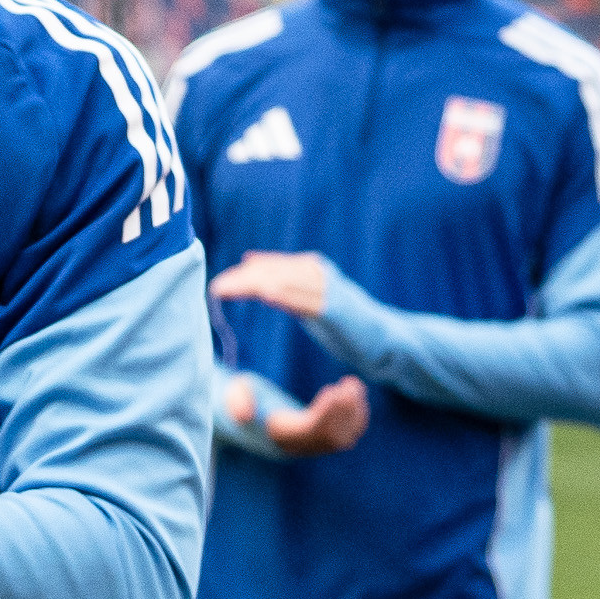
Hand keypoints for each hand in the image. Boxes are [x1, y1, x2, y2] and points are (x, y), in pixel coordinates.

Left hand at [210, 250, 332, 318]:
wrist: (384, 337)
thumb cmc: (344, 319)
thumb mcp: (311, 296)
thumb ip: (284, 281)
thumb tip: (249, 261)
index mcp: (311, 267)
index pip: (269, 265)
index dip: (242, 274)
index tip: (219, 284)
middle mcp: (319, 273)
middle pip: (273, 271)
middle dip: (241, 279)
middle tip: (215, 288)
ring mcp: (328, 290)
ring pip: (284, 281)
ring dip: (252, 285)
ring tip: (227, 290)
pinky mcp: (336, 310)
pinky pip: (306, 300)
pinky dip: (286, 295)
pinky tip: (266, 294)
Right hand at [228, 373, 367, 456]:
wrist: (252, 413)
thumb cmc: (244, 399)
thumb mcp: (235, 394)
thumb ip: (236, 402)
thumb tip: (246, 415)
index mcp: (279, 436)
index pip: (309, 433)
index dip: (324, 415)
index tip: (331, 391)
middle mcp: (298, 446)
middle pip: (329, 438)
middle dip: (344, 411)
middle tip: (351, 384)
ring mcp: (311, 446)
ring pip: (341, 439)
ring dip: (354, 413)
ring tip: (354, 384)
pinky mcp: (321, 441)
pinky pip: (346, 436)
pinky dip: (356, 417)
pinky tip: (357, 394)